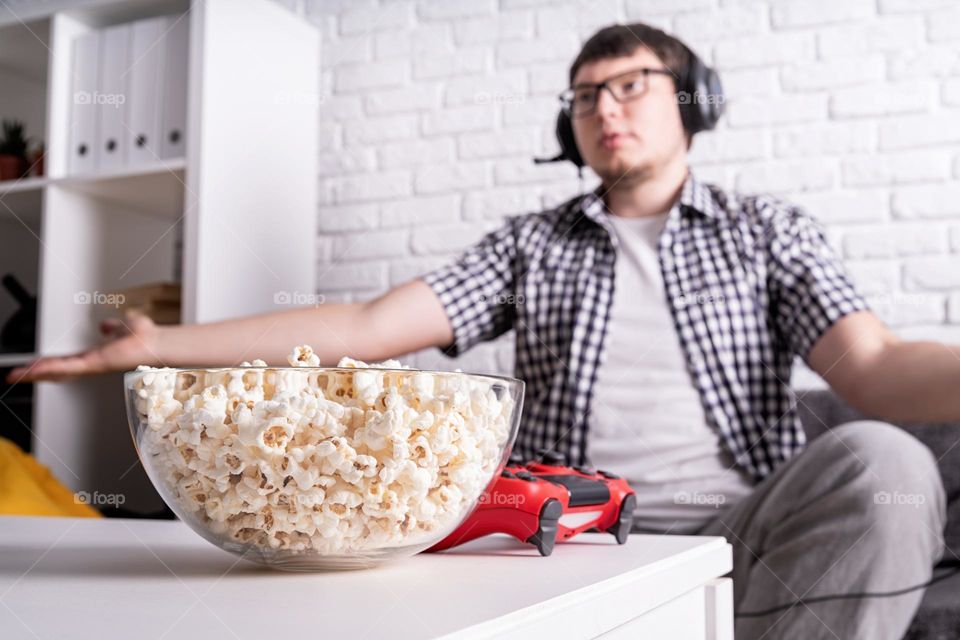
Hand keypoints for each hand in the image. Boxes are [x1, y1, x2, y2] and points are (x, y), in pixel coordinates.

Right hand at [5, 310, 163, 383]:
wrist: (158, 343)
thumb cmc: (148, 337)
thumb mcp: (124, 327)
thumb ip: (113, 327)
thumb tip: (107, 326)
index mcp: (98, 356)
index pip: (67, 362)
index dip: (49, 364)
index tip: (33, 365)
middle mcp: (93, 363)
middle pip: (58, 370)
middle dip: (35, 372)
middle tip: (15, 375)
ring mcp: (94, 365)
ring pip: (59, 370)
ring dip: (37, 372)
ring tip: (17, 375)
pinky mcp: (96, 364)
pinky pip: (69, 367)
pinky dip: (51, 368)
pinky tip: (37, 369)